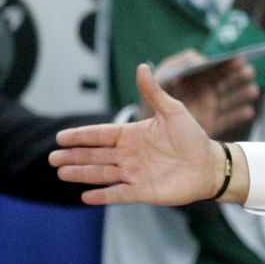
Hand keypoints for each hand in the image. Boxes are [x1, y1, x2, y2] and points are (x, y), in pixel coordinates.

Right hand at [52, 65, 233, 205]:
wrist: (211, 164)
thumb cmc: (193, 137)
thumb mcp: (173, 111)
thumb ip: (154, 92)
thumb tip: (142, 66)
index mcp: (133, 136)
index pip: (101, 135)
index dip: (82, 136)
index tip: (61, 137)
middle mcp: (129, 155)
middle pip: (96, 155)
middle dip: (74, 156)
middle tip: (53, 158)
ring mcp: (134, 174)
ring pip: (101, 174)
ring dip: (82, 174)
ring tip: (62, 172)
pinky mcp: (142, 191)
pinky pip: (118, 194)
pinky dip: (102, 195)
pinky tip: (85, 196)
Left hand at [150, 49, 260, 137]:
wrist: (153, 142)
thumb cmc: (152, 106)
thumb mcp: (161, 84)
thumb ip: (176, 67)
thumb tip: (197, 58)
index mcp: (191, 81)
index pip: (211, 69)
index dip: (224, 63)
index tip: (237, 57)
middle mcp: (202, 93)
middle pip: (223, 82)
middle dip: (237, 76)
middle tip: (249, 70)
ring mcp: (207, 109)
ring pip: (227, 99)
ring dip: (241, 94)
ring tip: (253, 90)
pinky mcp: (210, 124)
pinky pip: (226, 119)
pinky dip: (237, 116)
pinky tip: (248, 111)